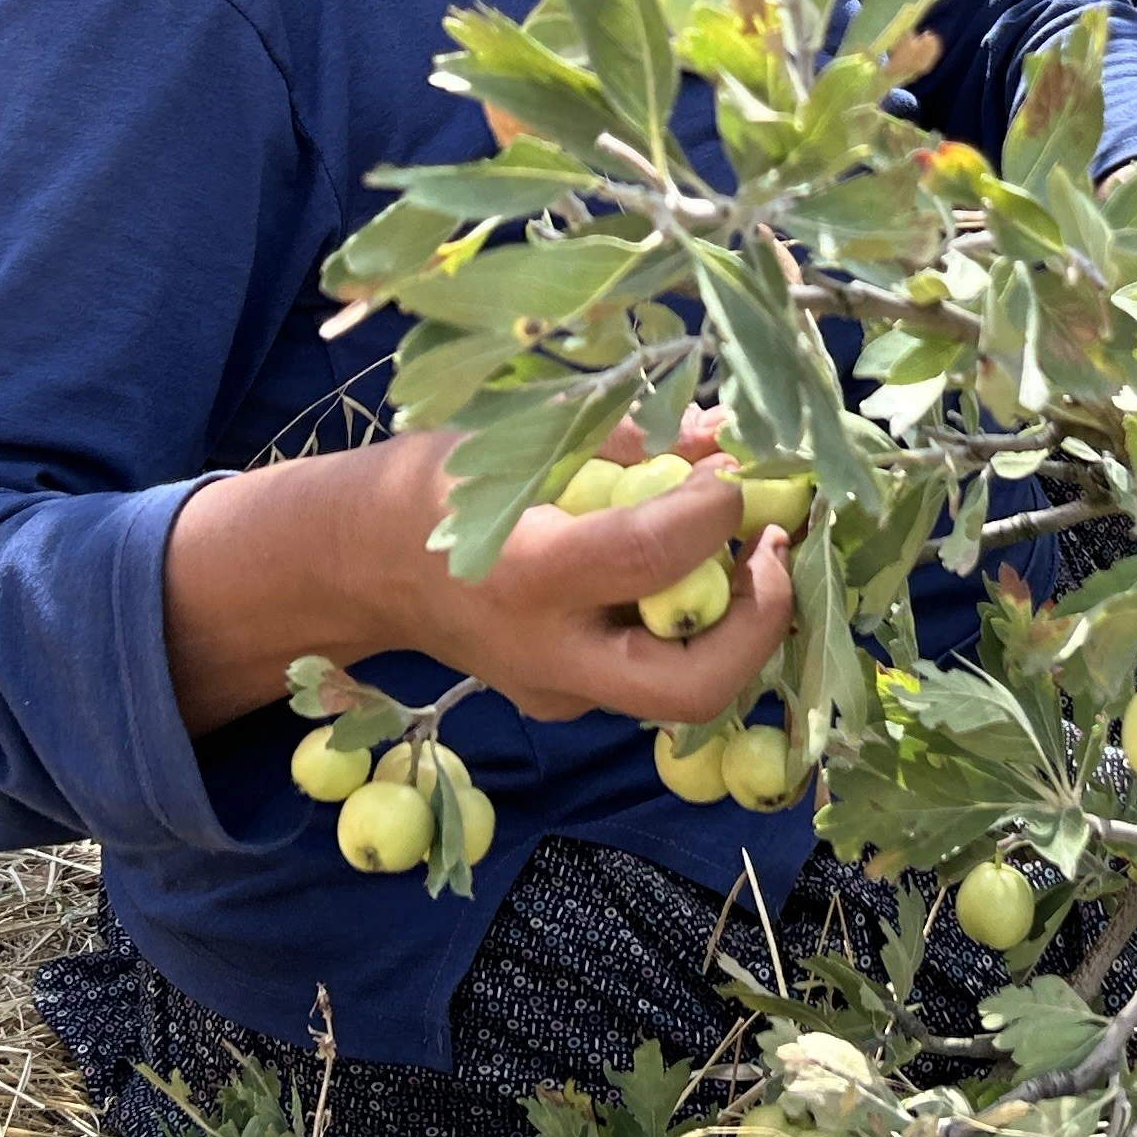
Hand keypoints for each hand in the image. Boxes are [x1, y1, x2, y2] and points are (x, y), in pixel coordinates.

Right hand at [364, 413, 797, 725]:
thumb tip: (722, 436)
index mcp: (529, 575)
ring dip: (738, 621)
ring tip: (747, 546)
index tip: (739, 465)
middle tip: (775, 543)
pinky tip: (694, 566)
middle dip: (762, 617)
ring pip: (683, 689)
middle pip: (693, 685)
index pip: (653, 555)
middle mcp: (550, 653)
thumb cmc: (437, 485)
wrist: (361, 567)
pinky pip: (652, 672)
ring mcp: (560, 691)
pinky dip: (693, 623)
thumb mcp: (521, 438)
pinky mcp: (569, 699)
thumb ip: (627, 440)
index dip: (718, 507)